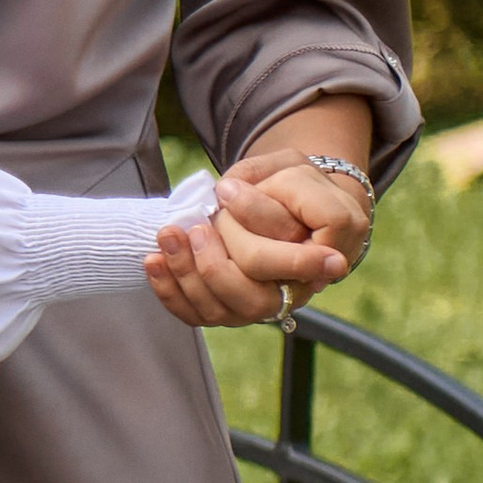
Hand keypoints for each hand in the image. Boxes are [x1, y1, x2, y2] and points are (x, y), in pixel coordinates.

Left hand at [145, 158, 364, 332]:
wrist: (290, 211)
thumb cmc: (292, 186)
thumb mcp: (286, 166)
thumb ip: (264, 176)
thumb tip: (225, 191)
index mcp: (328, 249)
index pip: (298, 255)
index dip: (259, 222)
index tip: (225, 192)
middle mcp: (300, 287)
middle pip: (255, 295)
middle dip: (217, 263)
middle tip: (197, 227)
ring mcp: (265, 304)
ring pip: (224, 309)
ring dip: (188, 274)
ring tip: (167, 236)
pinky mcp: (233, 311)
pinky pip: (198, 316)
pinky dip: (170, 292)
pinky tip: (153, 262)